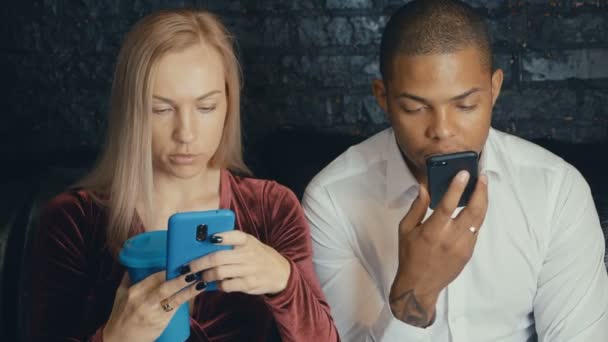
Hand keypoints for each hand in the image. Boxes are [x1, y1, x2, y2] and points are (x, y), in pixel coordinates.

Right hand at [103, 270, 204, 341]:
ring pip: (173, 299)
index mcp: (134, 292)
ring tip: (201, 282)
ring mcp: (152, 313)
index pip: (155, 277)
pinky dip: (186, 300)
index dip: (169, 269)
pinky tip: (195, 294)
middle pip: (165, 287)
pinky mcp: (160, 323)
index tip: (182, 263)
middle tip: (194, 270)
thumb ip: (128, 279)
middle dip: (180, 278)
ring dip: (189, 290)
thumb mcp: (120, 295)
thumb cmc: (120, 317)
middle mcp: (143, 302)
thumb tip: (135, 264)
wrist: (119, 341)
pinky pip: (175, 309)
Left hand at [188, 230, 291, 295]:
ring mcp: (249, 270)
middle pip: (218, 257)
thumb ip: (231, 242)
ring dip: (205, 276)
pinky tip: (215, 283)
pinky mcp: (249, 284)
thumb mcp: (249, 243)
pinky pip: (227, 285)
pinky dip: (217, 285)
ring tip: (199, 276)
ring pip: (219, 273)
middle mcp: (248, 254)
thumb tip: (203, 244)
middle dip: (198, 263)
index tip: (209, 238)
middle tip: (187, 267)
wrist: (280, 272)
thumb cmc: (258, 255)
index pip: (234, 235)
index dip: (221, 236)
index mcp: (247, 240)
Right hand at [389, 171, 488, 326]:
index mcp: (433, 231)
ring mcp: (463, 247)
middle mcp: (451, 238)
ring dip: (483, 202)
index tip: (464, 174)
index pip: (448, 205)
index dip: (457, 188)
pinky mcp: (468, 253)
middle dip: (481, 192)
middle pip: (474, 211)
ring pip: (479, 220)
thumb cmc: (409, 255)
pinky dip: (476, 217)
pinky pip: (475, 231)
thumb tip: (424, 188)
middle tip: (482, 178)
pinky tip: (474, 208)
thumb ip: (417, 208)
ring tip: (482, 188)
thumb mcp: (405, 229)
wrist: (419, 285)